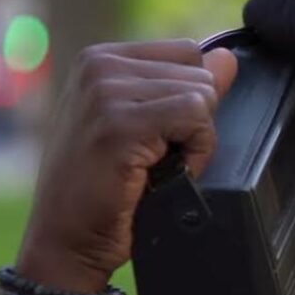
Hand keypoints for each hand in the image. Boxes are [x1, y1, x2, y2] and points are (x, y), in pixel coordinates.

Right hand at [17, 39, 238, 291]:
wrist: (66, 241)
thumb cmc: (105, 189)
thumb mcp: (148, 127)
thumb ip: (187, 89)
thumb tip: (228, 58)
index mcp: (102, 59)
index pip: (189, 52)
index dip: (191, 97)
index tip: (158, 135)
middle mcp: (99, 66)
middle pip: (200, 73)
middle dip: (194, 121)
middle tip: (155, 158)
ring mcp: (106, 92)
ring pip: (202, 95)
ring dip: (193, 141)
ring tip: (154, 167)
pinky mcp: (120, 123)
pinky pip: (196, 119)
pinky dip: (195, 153)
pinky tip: (162, 175)